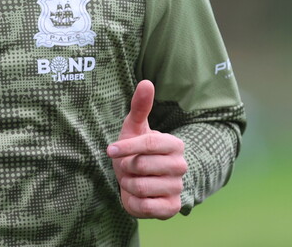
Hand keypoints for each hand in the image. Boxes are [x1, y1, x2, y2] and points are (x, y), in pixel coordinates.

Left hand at [107, 80, 186, 219]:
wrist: (138, 181)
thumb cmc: (135, 150)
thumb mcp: (134, 128)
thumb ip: (140, 106)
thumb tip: (146, 82)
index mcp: (175, 144)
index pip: (149, 144)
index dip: (126, 147)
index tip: (110, 150)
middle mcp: (181, 166)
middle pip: (141, 166)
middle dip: (125, 167)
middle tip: (127, 167)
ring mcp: (178, 188)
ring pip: (140, 186)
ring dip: (128, 184)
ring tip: (132, 180)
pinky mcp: (172, 208)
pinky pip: (145, 206)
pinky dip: (133, 202)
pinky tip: (137, 195)